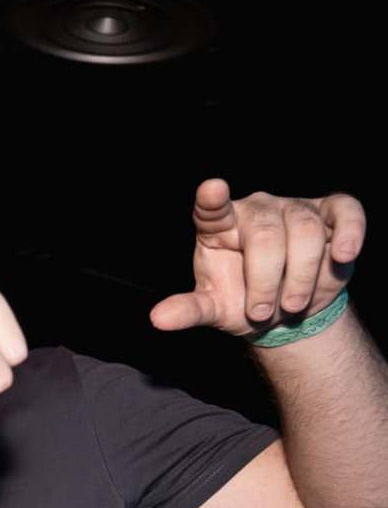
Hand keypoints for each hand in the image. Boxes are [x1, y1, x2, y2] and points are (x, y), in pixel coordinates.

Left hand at [150, 180, 363, 336]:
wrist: (287, 311)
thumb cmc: (245, 301)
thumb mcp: (214, 308)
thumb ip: (189, 310)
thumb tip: (158, 319)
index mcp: (219, 227)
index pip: (211, 209)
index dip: (212, 199)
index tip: (212, 188)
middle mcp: (256, 210)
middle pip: (265, 235)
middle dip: (266, 281)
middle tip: (262, 313)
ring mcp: (293, 208)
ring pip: (305, 231)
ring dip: (301, 277)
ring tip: (292, 305)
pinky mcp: (330, 213)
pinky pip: (346, 212)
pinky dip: (350, 232)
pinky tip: (342, 255)